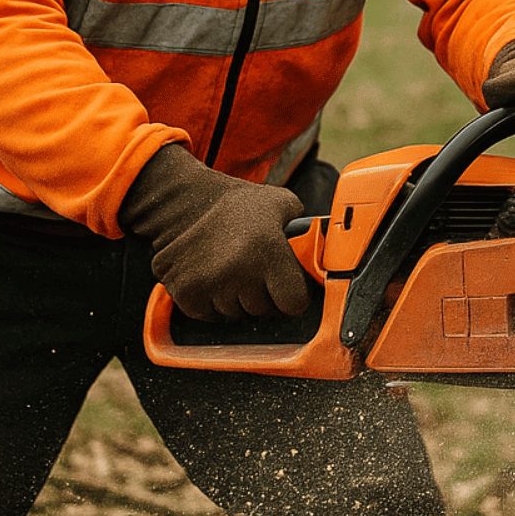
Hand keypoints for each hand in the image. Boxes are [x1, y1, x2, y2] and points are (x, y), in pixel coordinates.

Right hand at [118, 145, 309, 319]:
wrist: (191, 199)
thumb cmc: (242, 206)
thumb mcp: (283, 205)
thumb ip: (308, 231)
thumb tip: (329, 256)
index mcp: (267, 250)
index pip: (294, 303)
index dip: (294, 296)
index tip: (288, 286)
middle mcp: (238, 269)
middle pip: (265, 311)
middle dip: (265, 296)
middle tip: (257, 270)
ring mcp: (209, 283)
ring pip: (238, 315)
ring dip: (239, 300)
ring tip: (235, 269)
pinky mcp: (185, 292)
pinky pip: (211, 316)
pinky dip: (213, 303)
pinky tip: (215, 277)